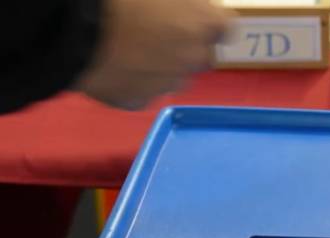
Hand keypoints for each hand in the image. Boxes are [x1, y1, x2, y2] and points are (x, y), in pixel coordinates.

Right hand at [75, 0, 230, 109]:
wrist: (71, 26)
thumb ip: (183, 2)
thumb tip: (184, 8)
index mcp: (206, 23)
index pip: (223, 29)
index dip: (204, 24)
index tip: (188, 19)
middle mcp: (195, 57)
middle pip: (201, 57)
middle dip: (186, 48)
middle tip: (156, 34)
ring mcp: (168, 83)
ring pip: (173, 77)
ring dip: (161, 67)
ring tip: (129, 49)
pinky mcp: (140, 101)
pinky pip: (143, 92)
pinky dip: (134, 83)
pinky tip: (112, 66)